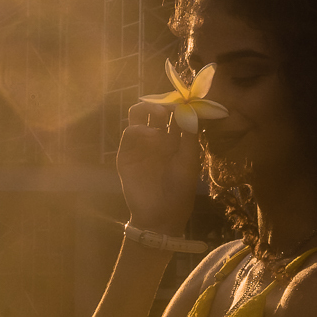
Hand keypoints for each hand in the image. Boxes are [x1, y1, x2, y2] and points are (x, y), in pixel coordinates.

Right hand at [117, 102, 200, 235]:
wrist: (161, 215)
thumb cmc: (180, 190)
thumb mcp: (189, 161)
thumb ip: (189, 136)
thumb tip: (189, 111)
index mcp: (173, 140)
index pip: (172, 115)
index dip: (177, 106)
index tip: (185, 101)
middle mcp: (156, 140)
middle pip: (154, 111)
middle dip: (162, 104)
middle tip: (171, 106)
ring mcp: (140, 146)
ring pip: (138, 116)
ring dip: (148, 109)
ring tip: (161, 114)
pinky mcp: (126, 155)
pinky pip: (129, 133)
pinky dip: (140, 129)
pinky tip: (153, 135)